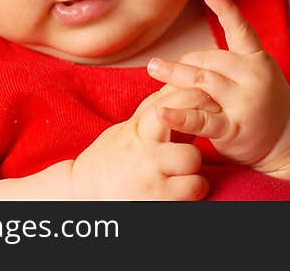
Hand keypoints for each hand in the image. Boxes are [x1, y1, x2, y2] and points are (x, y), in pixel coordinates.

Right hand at [69, 85, 216, 199]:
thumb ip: (151, 113)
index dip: (194, 96)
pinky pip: (195, 188)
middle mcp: (144, 151)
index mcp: (137, 130)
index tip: (207, 98)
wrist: (81, 197)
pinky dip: (195, 189)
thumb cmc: (108, 162)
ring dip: (195, 166)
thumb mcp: (127, 131)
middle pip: (189, 127)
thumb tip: (176, 88)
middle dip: (197, 133)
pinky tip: (182, 191)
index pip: (169, 102)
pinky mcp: (159, 201)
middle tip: (190, 145)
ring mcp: (152, 176)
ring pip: (194, 160)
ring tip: (182, 174)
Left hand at [146, 0, 289, 173]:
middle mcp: (254, 77)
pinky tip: (161, 112)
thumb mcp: (254, 74)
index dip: (226, 9)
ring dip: (175, 76)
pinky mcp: (235, 129)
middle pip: (210, 60)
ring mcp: (245, 103)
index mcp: (258, 60)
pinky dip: (180, 117)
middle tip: (157, 66)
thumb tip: (182, 60)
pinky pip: (203, 121)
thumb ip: (226, 65)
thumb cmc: (263, 102)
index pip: (241, 30)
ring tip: (153, 69)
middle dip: (183, 62)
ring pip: (203, 82)